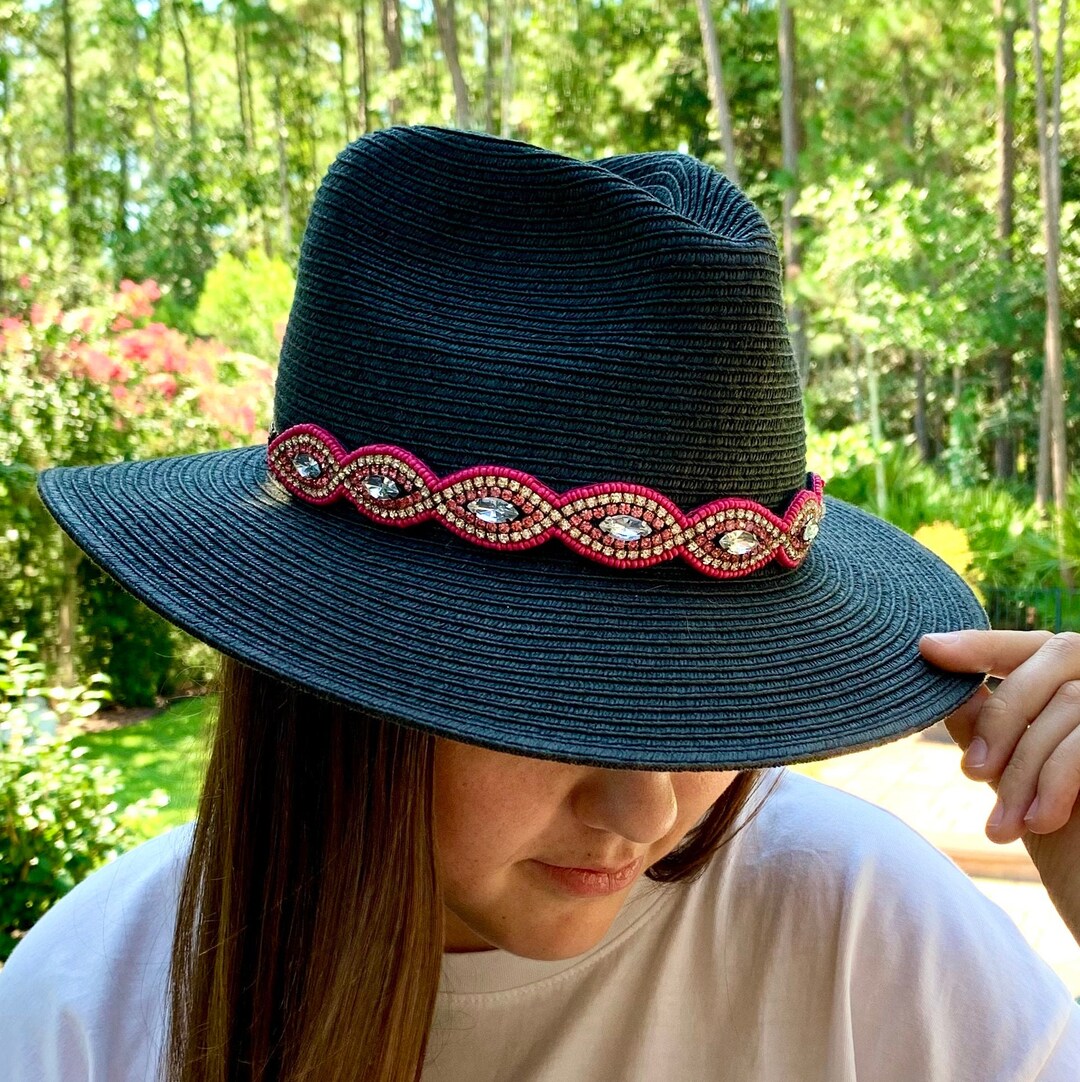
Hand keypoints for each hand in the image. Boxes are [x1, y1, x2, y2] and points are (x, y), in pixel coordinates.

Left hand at [919, 629, 1079, 943]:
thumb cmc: (1079, 853)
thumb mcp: (1021, 782)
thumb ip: (994, 731)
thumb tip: (947, 690)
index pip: (1038, 646)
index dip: (984, 643)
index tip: (928, 649)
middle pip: (1056, 660)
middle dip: (1003, 716)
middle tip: (972, 772)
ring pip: (1070, 705)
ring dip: (1024, 767)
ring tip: (1002, 824)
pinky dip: (1056, 780)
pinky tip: (1037, 822)